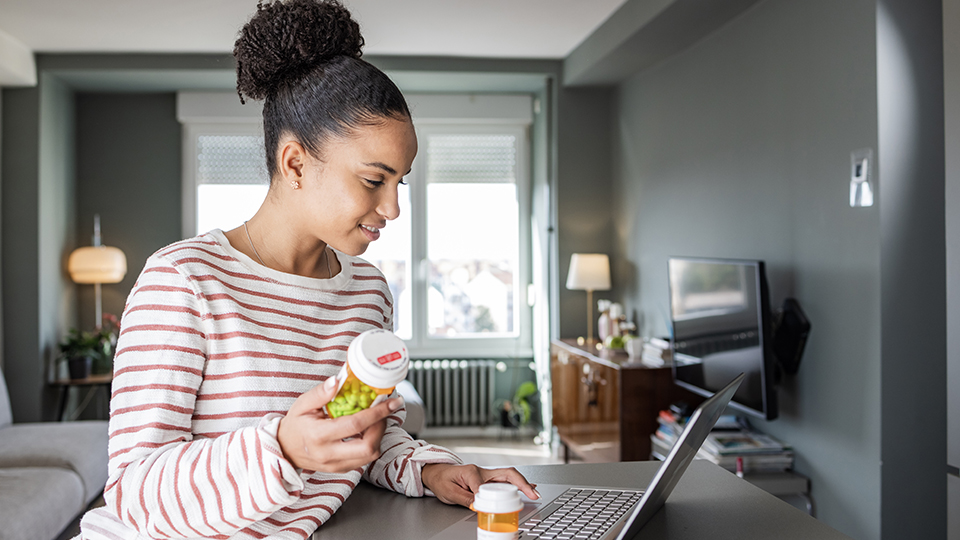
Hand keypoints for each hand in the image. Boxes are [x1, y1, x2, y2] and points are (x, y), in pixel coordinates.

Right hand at [277, 376, 403, 472]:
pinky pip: (364, 460)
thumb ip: (320, 393)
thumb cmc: (295, 425)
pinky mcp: (340, 469)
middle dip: (382, 427)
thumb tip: (337, 380)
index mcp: (319, 435)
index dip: (377, 412)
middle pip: (368, 447)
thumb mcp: (302, 405)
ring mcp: (335, 465)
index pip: (355, 425)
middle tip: (384, 411)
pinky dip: (371, 444)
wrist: (284, 450)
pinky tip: (368, 431)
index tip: (392, 401)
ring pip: (370, 456)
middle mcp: (328, 454)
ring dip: (379, 436)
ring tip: (376, 419)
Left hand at [421, 463, 539, 506]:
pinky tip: (526, 487)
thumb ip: (465, 499)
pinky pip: (505, 480)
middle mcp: (482, 471)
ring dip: (523, 483)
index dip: (485, 498)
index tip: (485, 508)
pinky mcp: (487, 478)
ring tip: (534, 492)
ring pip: (508, 476)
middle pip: (507, 474)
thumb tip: (478, 506)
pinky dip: (517, 484)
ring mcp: (486, 474)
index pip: (483, 486)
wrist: (436, 472)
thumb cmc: (442, 480)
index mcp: (471, 472)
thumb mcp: (449, 492)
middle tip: (533, 494)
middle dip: (522, 483)